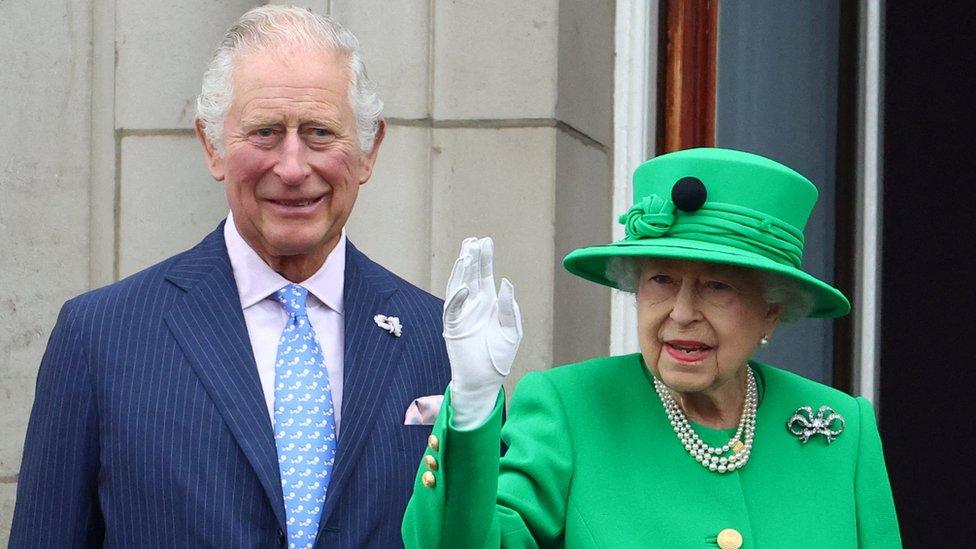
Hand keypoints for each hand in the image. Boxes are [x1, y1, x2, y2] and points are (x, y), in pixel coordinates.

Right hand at [443, 237, 522, 427]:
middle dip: (471, 258)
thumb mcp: (512, 331)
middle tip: (473, 240)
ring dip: (461, 272)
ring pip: (458, 286)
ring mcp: (461, 315)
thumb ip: (509, 308)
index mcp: (488, 303)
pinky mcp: (452, 327)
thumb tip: (505, 283)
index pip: (485, 275)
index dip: (485, 258)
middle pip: (470, 276)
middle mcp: (473, 305)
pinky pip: (452, 309)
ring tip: (466, 254)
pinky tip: (465, 286)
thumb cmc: (499, 358)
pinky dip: (456, 297)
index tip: (485, 241)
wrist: (485, 381)